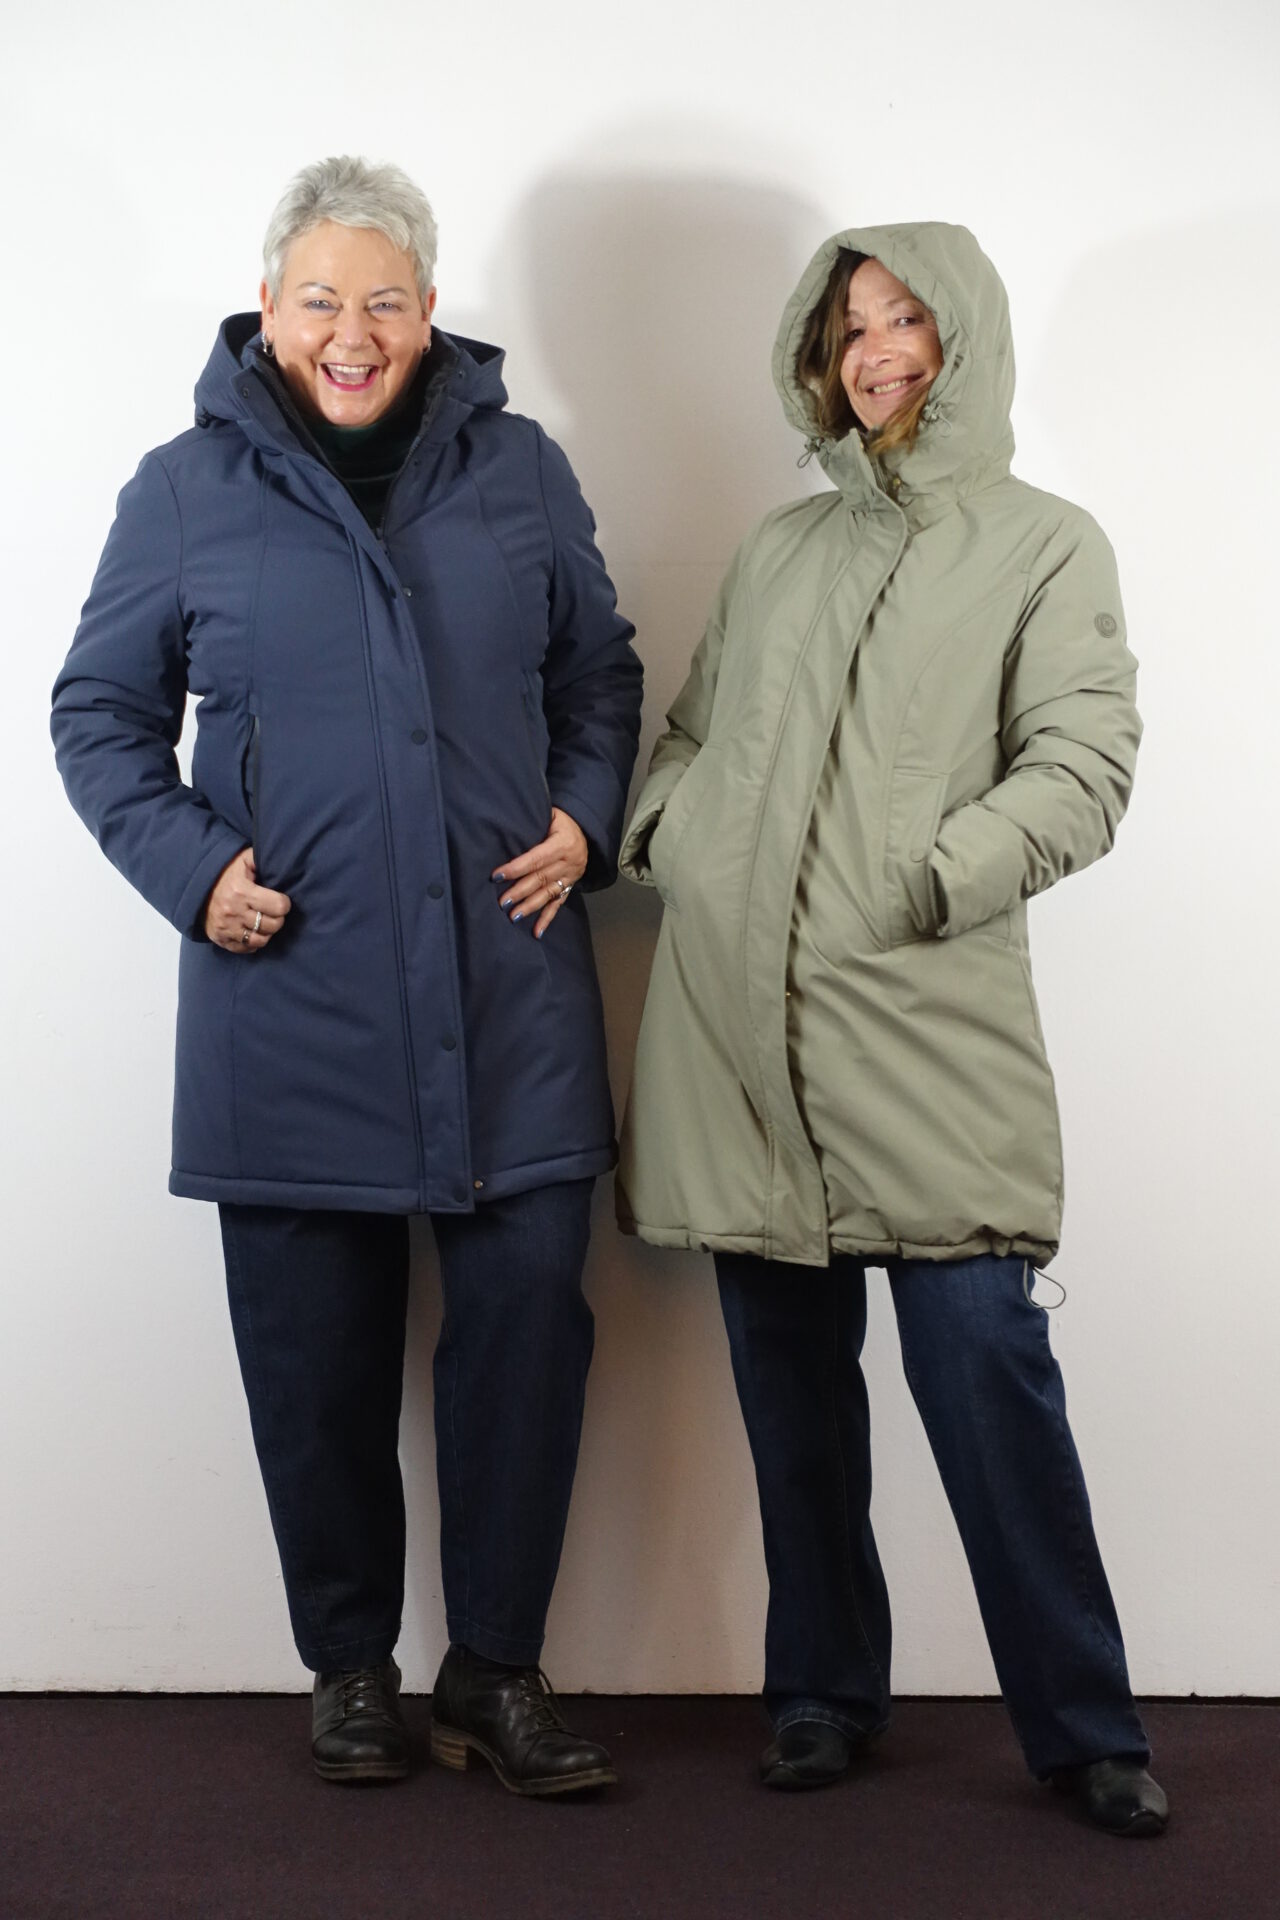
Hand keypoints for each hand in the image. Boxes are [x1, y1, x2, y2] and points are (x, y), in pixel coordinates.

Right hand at [204, 847, 292, 953]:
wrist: (195, 888)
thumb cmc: (225, 873)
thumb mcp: (242, 860)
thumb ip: (260, 859)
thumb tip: (280, 858)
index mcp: (241, 891)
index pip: (279, 906)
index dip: (283, 903)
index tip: (279, 899)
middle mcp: (233, 912)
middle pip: (273, 925)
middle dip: (277, 918)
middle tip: (273, 912)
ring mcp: (226, 928)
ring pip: (261, 940)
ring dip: (267, 932)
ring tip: (264, 922)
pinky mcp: (221, 939)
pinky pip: (246, 949)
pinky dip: (253, 943)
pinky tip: (252, 931)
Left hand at [493, 807, 587, 938]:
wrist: (586, 828)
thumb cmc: (561, 821)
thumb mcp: (550, 814)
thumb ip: (533, 824)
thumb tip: (506, 833)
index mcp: (563, 843)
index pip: (536, 858)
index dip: (516, 868)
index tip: (498, 876)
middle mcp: (570, 862)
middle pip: (541, 879)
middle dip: (520, 891)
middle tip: (503, 901)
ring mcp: (572, 876)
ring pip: (548, 893)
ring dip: (530, 906)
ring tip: (514, 916)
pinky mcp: (571, 886)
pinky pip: (558, 904)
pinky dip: (547, 919)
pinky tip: (537, 932)